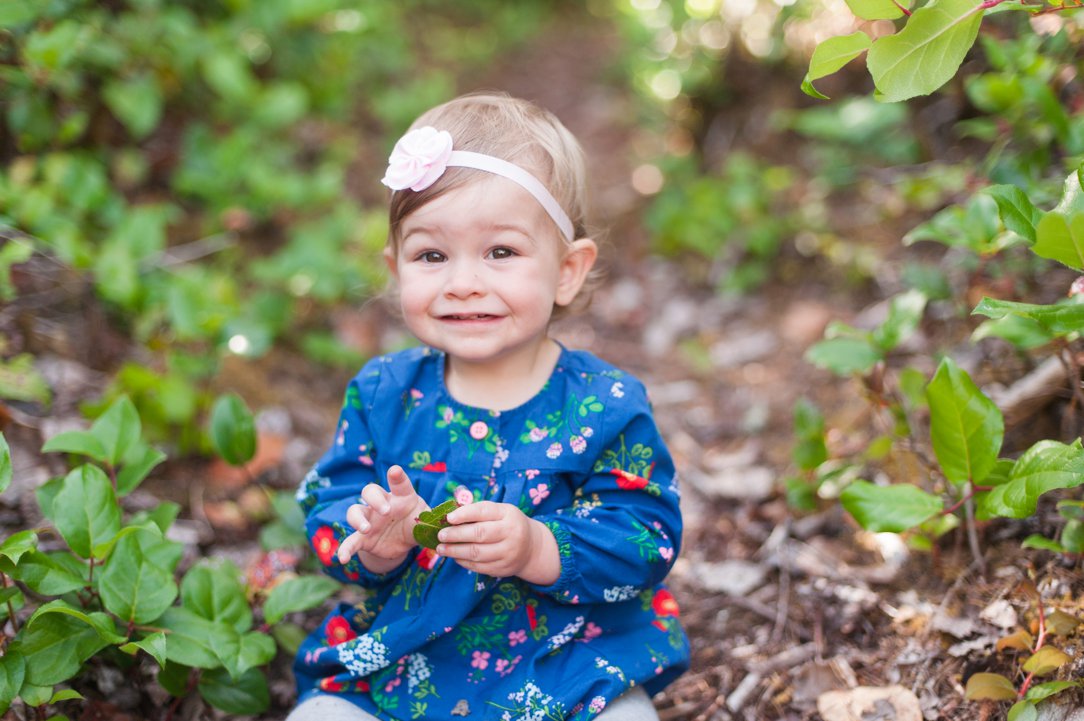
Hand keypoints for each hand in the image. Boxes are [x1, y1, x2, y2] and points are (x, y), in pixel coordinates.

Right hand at [337, 465, 427, 571]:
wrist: (403, 542)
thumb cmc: (416, 523)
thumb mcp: (426, 521)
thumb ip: (435, 520)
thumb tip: (451, 522)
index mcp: (401, 496)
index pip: (399, 483)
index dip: (397, 477)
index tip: (395, 471)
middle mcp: (382, 504)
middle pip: (370, 491)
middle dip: (376, 499)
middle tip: (386, 511)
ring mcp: (370, 520)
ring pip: (355, 511)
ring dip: (358, 519)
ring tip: (365, 529)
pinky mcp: (363, 538)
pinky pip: (350, 541)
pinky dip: (345, 549)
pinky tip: (341, 558)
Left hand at [436, 502, 559, 584]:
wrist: (532, 548)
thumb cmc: (508, 524)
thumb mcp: (500, 512)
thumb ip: (478, 511)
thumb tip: (449, 516)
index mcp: (508, 514)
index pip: (484, 511)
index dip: (464, 514)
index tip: (448, 518)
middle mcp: (511, 533)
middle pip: (479, 534)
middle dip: (456, 535)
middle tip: (440, 535)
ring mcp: (508, 553)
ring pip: (477, 553)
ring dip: (455, 551)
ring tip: (441, 549)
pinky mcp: (503, 569)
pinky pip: (479, 566)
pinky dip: (463, 562)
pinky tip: (454, 557)